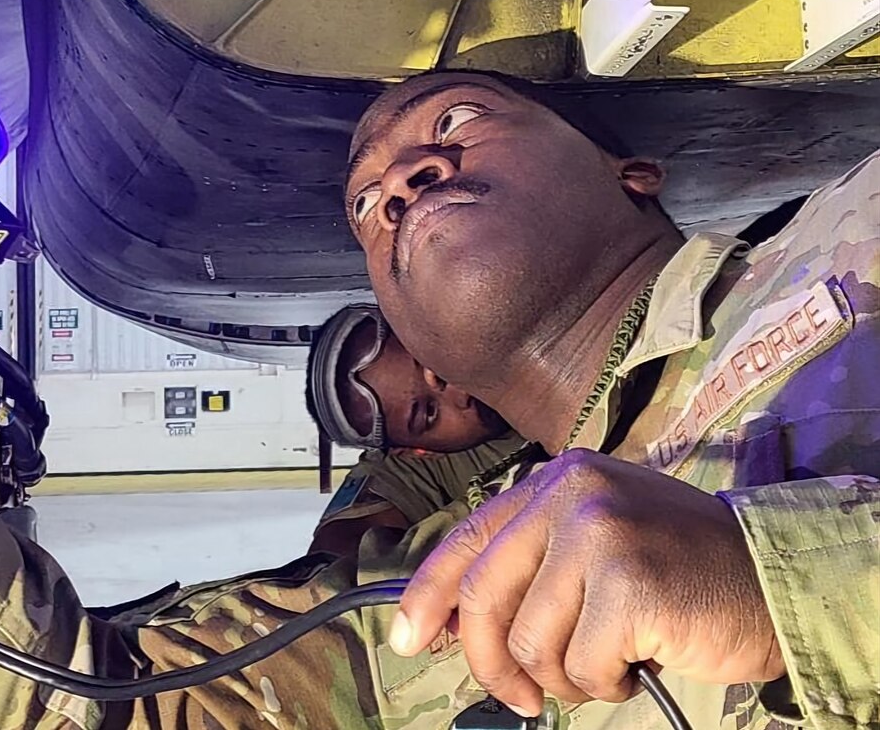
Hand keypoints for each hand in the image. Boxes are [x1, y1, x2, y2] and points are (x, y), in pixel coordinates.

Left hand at [390, 449, 784, 716]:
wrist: (771, 577)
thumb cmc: (678, 571)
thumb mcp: (595, 544)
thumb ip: (532, 568)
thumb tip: (455, 624)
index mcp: (555, 480)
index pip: (468, 538)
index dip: (428, 594)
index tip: (408, 637)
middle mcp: (571, 493)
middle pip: (483, 595)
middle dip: (490, 662)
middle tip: (520, 699)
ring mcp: (599, 533)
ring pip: (531, 640)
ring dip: (565, 676)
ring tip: (608, 662)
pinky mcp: (628, 582)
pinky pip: (580, 663)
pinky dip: (605, 682)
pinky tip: (637, 663)